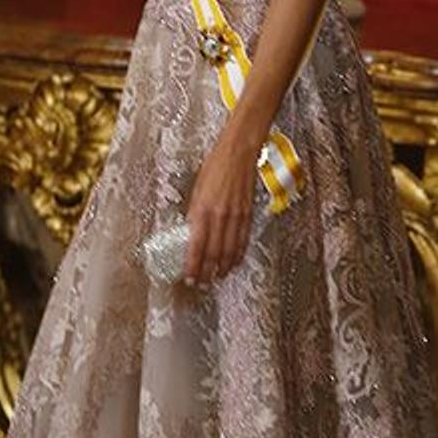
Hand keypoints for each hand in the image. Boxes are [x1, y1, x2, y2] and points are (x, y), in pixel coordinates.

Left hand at [183, 132, 257, 283]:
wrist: (239, 153)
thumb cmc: (215, 166)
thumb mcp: (196, 189)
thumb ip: (195, 212)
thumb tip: (191, 230)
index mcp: (203, 210)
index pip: (197, 247)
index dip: (193, 266)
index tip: (189, 277)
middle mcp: (220, 216)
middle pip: (214, 254)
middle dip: (207, 273)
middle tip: (202, 284)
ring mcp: (236, 216)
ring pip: (229, 251)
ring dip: (223, 268)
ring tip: (217, 278)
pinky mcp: (247, 214)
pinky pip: (242, 240)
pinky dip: (237, 255)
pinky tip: (233, 262)